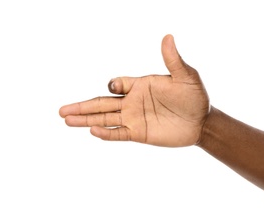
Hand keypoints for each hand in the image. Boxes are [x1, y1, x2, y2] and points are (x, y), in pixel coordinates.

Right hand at [59, 34, 209, 146]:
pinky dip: (106, 133)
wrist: (202, 122)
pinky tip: (92, 131)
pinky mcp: (139, 133)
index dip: (114, 85)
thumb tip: (168, 37)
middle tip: (61, 111)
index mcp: (140, 85)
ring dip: (85, 120)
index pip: (117, 84)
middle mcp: (132, 102)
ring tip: (66, 120)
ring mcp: (134, 118)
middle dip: (82, 106)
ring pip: (104, 119)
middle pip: (101, 103)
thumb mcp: (186, 76)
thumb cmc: (195, 96)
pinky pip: (118, 134)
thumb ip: (173, 60)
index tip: (115, 88)